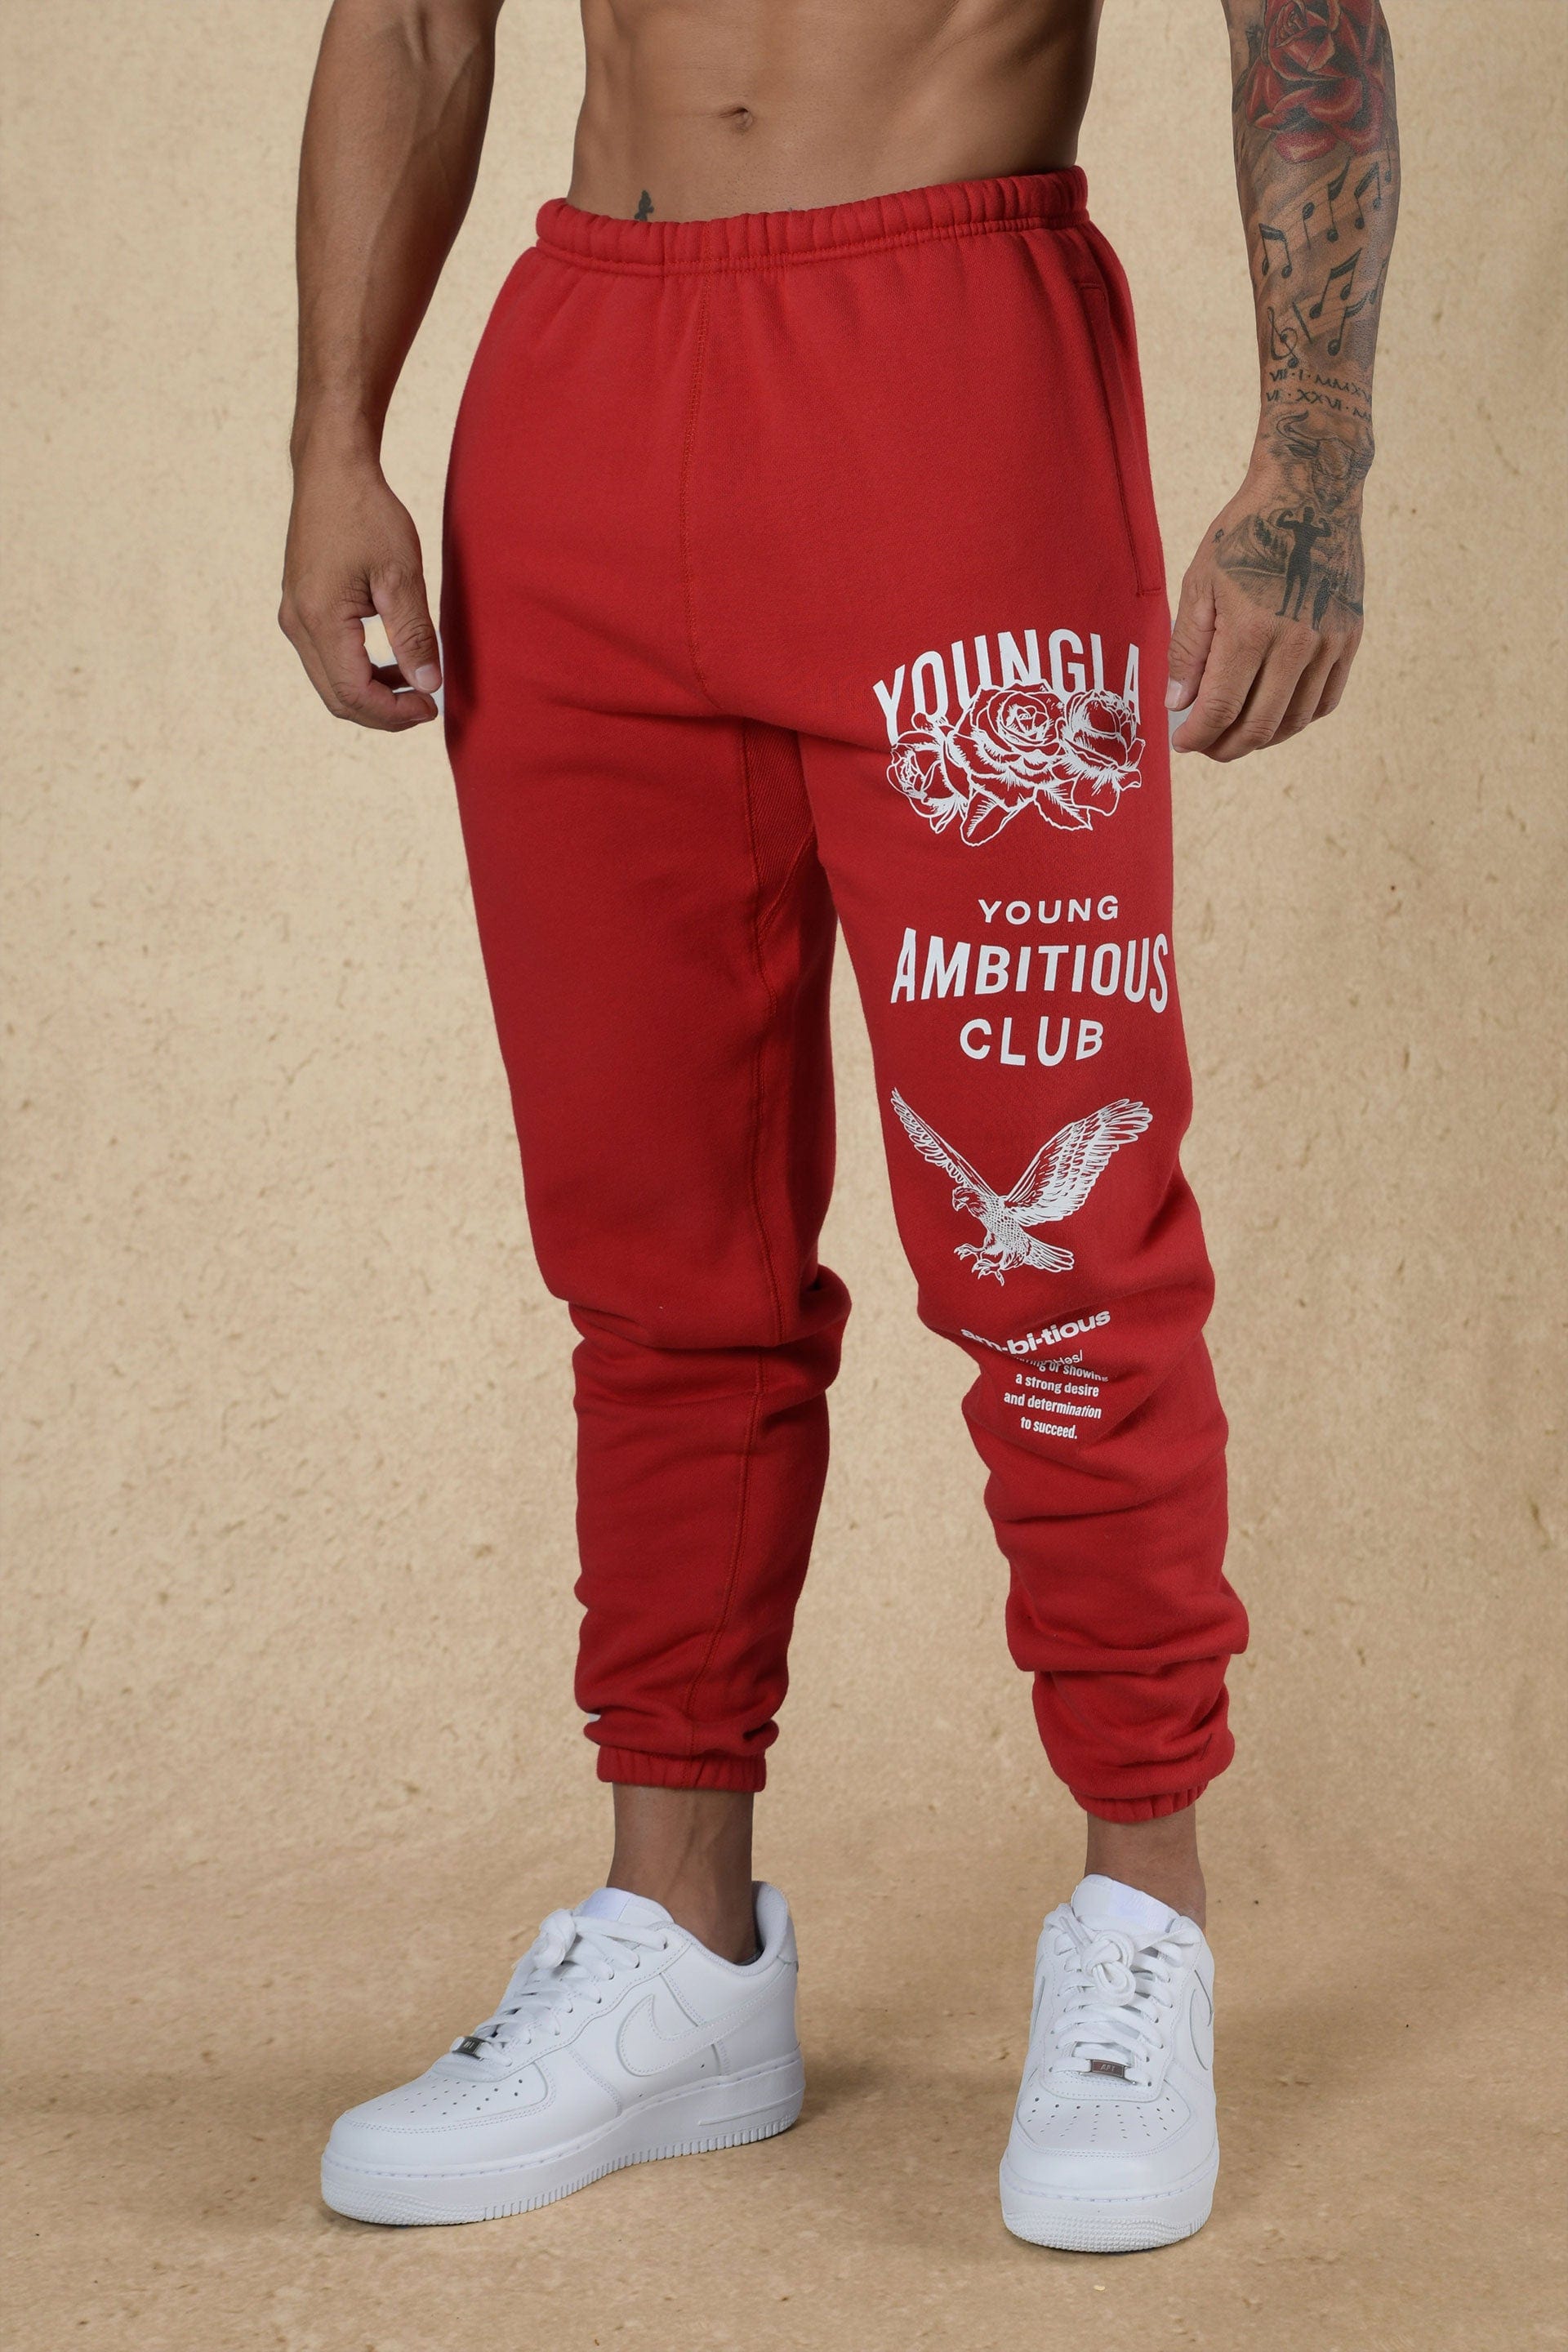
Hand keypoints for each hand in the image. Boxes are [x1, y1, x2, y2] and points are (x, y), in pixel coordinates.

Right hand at [279, 447, 440, 730]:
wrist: (331, 471)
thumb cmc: (366, 514)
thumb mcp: (401, 576)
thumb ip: (414, 635)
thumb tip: (429, 685)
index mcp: (320, 619)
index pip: (355, 694)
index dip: (395, 713)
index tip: (433, 708)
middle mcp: (297, 623)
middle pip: (338, 699)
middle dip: (384, 713)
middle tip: (426, 706)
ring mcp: (294, 616)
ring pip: (331, 683)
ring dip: (373, 694)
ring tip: (415, 683)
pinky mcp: (300, 607)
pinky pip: (327, 660)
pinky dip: (360, 672)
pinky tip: (392, 663)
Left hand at [1167, 463, 1363, 761]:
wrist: (1311, 492)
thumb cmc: (1247, 534)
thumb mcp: (1200, 584)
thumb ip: (1188, 649)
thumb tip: (1179, 704)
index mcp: (1251, 630)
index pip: (1220, 709)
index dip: (1197, 736)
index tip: (1181, 742)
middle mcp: (1296, 643)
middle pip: (1259, 726)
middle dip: (1225, 747)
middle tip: (1205, 746)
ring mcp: (1329, 643)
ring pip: (1295, 721)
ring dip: (1261, 740)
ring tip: (1235, 735)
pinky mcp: (1350, 637)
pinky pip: (1325, 700)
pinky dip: (1296, 719)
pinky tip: (1273, 715)